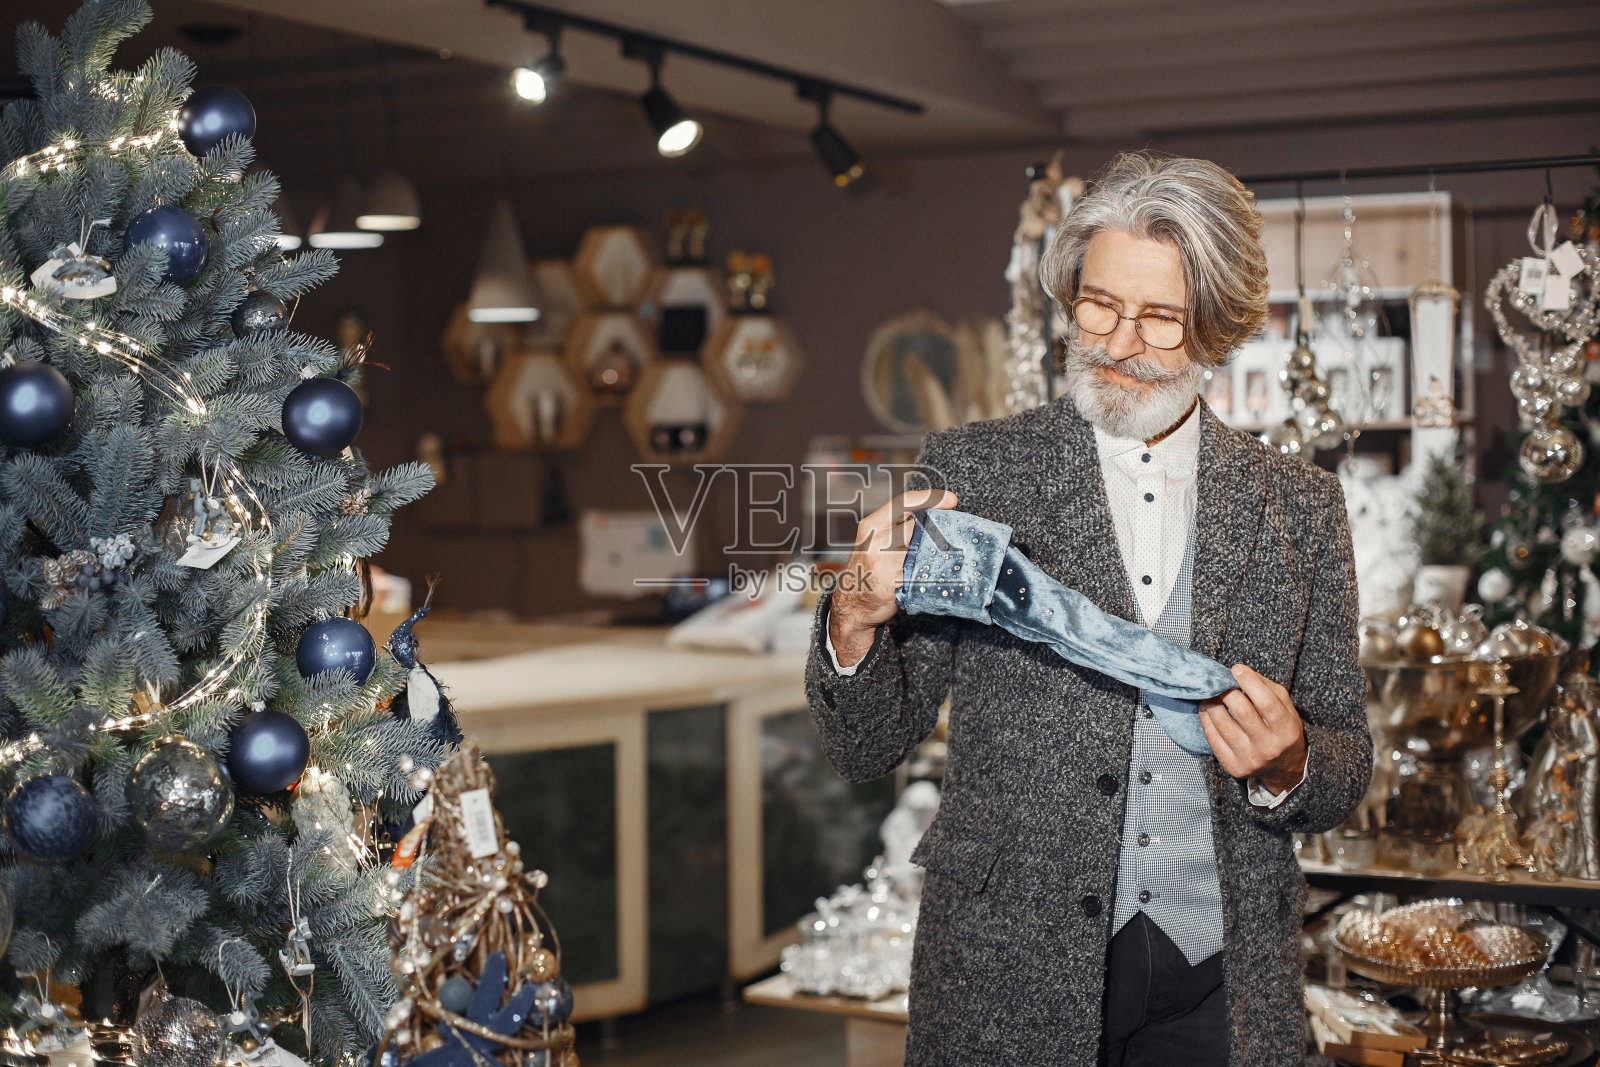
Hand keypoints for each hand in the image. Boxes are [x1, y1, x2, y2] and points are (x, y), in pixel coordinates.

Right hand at [828, 488, 958, 666]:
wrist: (851, 604)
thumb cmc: (867, 569)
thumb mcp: (874, 541)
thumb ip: (897, 528)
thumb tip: (932, 516)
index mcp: (872, 526)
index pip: (904, 502)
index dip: (931, 498)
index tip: (951, 500)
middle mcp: (875, 541)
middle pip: (918, 527)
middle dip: (938, 531)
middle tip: (953, 535)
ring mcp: (882, 563)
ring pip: (922, 551)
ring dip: (936, 555)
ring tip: (943, 559)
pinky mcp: (891, 584)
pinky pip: (919, 575)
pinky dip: (930, 575)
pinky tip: (932, 577)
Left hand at [1198, 664, 1306, 793]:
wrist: (1284, 769)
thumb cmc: (1282, 731)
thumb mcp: (1286, 709)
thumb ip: (1267, 688)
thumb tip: (1239, 672)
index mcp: (1287, 730)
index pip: (1267, 702)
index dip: (1250, 682)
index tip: (1236, 669)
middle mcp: (1269, 746)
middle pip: (1243, 712)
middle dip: (1227, 692)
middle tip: (1219, 681)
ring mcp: (1250, 758)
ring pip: (1223, 725)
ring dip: (1212, 704)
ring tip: (1209, 693)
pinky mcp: (1234, 767)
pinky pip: (1213, 739)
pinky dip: (1206, 720)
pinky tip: (1206, 709)